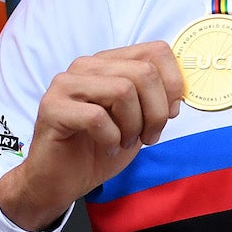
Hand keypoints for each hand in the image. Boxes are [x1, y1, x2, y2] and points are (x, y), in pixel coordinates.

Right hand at [0, 43, 183, 231]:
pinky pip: (97, 117)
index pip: (156, 51)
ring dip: (132, 126)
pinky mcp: (52, 107)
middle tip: (147, 136)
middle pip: (144, 72)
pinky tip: (106, 147)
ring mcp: (66, 84)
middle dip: (156, 112)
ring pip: (123, 90)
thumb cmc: (98, 148)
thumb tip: (179, 94)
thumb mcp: (137, 121)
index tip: (170, 113)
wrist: (59, 180)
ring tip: (123, 141)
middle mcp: (86, 65)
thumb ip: (156, 100)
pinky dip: (110, 138)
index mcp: (109, 62)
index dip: (173, 84)